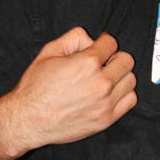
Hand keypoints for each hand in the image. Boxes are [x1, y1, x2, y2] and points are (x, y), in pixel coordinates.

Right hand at [3, 28, 136, 150]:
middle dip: (114, 58)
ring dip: (120, 76)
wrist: (28, 120)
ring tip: (106, 79)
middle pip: (126, 60)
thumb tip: (91, 39)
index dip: (103, 43)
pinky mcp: (106, 119)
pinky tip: (110, 94)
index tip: (99, 48)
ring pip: (130, 80)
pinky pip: (130, 100)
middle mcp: (100, 82)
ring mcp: (105, 102)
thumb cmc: (35, 87)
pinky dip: (123, 95)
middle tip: (103, 63)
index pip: (111, 43)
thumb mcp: (48, 52)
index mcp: (87, 63)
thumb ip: (73, 38)